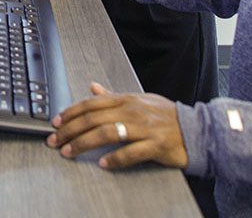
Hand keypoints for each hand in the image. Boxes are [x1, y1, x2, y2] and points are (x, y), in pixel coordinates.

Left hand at [46, 82, 188, 169]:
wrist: (196, 129)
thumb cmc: (165, 116)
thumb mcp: (139, 100)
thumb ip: (113, 96)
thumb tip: (92, 88)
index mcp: (126, 99)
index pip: (91, 104)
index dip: (70, 112)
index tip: (55, 122)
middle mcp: (133, 111)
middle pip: (94, 119)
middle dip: (70, 130)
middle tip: (55, 141)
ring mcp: (144, 127)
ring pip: (107, 133)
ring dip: (84, 144)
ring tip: (70, 152)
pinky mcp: (156, 145)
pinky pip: (131, 152)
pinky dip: (115, 159)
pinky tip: (103, 164)